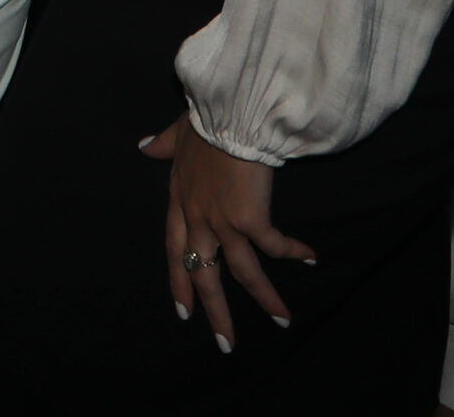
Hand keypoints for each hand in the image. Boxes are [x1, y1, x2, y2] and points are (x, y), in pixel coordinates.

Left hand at [144, 113, 312, 350]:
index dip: (180, 279)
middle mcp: (197, 216)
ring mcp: (222, 221)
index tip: (183, 309)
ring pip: (241, 273)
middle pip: (205, 273)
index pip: (175, 249)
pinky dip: (292, 252)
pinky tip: (309, 257)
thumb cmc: (206, 117)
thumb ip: (163, 144)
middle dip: (215, 311)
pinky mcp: (249, 219)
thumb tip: (144, 146)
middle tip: (224, 343)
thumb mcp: (178, 132)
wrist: (228, 111)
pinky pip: (273, 247)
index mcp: (179, 198)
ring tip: (282, 320)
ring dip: (264, 298)